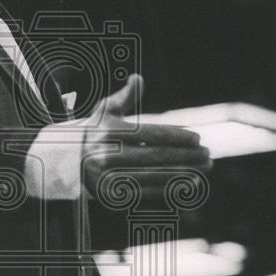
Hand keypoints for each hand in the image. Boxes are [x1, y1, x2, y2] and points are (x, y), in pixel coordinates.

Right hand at [81, 74, 211, 201]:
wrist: (69, 163)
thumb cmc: (96, 132)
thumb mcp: (105, 112)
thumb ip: (125, 97)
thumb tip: (138, 79)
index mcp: (108, 132)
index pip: (148, 133)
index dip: (175, 136)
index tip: (196, 138)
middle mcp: (106, 155)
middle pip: (154, 156)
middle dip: (185, 156)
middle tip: (207, 154)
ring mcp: (108, 178)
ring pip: (154, 176)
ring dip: (183, 173)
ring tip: (204, 169)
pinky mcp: (112, 196)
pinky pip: (147, 192)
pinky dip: (170, 188)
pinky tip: (188, 182)